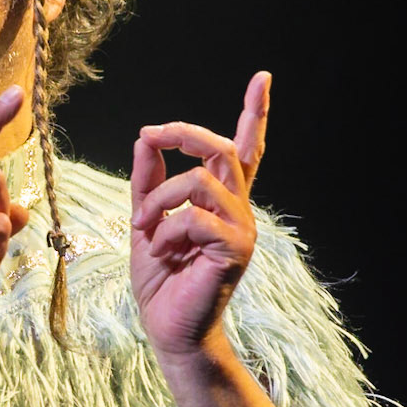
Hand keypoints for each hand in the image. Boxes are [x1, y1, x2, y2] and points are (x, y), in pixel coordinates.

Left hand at [129, 71, 270, 363]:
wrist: (168, 329)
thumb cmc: (161, 279)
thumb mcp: (147, 219)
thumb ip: (148, 181)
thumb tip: (145, 137)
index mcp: (221, 201)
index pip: (244, 150)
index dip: (254, 113)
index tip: (262, 77)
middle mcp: (238, 210)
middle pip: (221, 149)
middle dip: (183, 134)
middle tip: (151, 135)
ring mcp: (241, 229)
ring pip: (201, 181)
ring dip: (160, 198)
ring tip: (144, 227)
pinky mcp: (235, 250)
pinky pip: (197, 218)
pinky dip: (168, 229)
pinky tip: (161, 249)